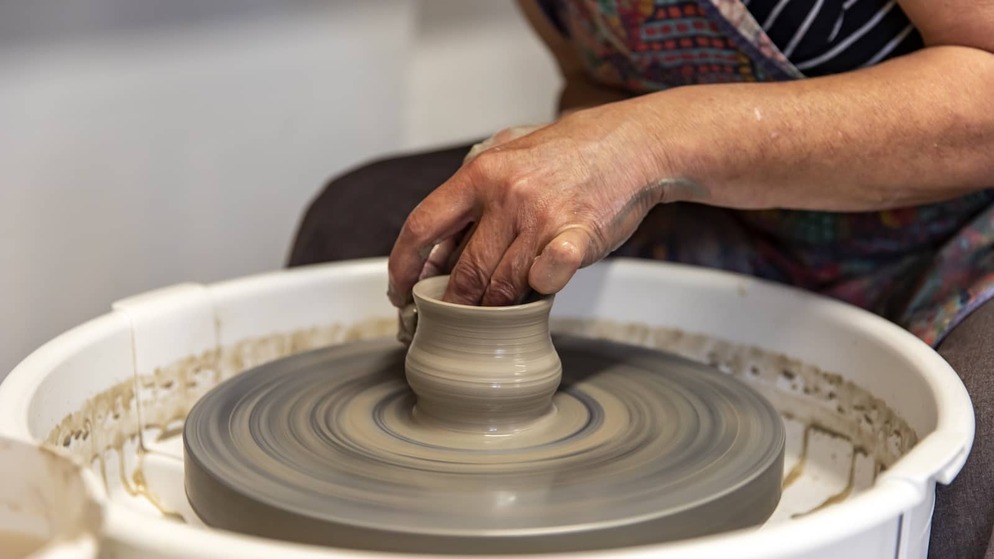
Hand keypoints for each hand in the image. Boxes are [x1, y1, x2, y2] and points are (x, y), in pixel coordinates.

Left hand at [388, 102, 676, 307]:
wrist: (634, 144)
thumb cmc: (570, 153)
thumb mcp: (509, 153)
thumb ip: (471, 189)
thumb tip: (433, 240)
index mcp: (480, 173)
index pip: (422, 227)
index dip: (403, 267)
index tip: (400, 292)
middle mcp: (506, 195)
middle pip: (463, 271)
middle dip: (454, 303)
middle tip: (453, 318)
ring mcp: (542, 217)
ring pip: (502, 285)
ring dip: (497, 306)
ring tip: (497, 311)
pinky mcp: (577, 237)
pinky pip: (547, 279)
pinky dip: (541, 290)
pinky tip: (541, 285)